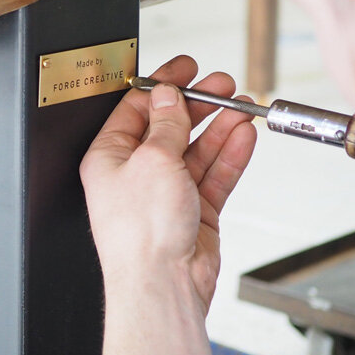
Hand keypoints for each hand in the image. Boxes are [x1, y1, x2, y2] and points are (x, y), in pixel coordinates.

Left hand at [80, 55, 257, 311]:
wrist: (163, 287)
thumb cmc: (142, 235)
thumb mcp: (153, 161)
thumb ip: (167, 125)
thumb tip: (168, 95)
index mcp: (109, 157)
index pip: (137, 110)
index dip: (163, 85)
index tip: (185, 67)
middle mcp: (135, 174)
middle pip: (170, 127)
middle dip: (198, 104)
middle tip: (223, 85)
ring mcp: (165, 194)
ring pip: (196, 150)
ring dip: (220, 127)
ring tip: (243, 107)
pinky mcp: (193, 213)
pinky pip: (213, 175)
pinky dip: (230, 155)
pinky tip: (244, 137)